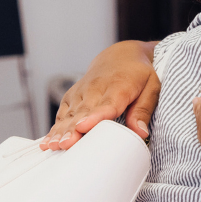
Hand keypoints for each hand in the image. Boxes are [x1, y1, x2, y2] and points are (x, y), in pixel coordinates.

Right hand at [41, 40, 158, 149]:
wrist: (121, 55)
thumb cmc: (138, 74)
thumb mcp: (151, 88)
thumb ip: (143, 110)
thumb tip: (140, 133)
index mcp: (119, 86)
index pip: (106, 103)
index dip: (95, 116)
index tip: (84, 127)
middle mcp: (97, 87)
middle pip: (84, 112)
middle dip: (73, 129)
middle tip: (65, 145)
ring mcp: (82, 91)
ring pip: (71, 113)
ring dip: (61, 130)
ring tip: (53, 146)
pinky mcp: (73, 95)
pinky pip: (63, 112)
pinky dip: (56, 126)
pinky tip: (49, 141)